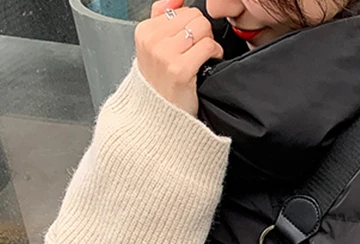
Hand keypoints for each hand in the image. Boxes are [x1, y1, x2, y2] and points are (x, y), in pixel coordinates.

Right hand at [135, 0, 223, 115]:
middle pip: (194, 16)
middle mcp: (152, 40)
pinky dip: (215, 53)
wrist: (159, 117)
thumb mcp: (153, 47)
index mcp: (144, 31)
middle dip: (201, 32)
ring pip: (202, 28)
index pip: (180, 9)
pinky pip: (208, 46)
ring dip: (209, 42)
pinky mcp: (180, 69)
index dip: (191, 25)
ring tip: (202, 56)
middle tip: (198, 50)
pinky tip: (208, 63)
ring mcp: (165, 55)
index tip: (188, 42)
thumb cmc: (161, 84)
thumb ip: (162, 17)